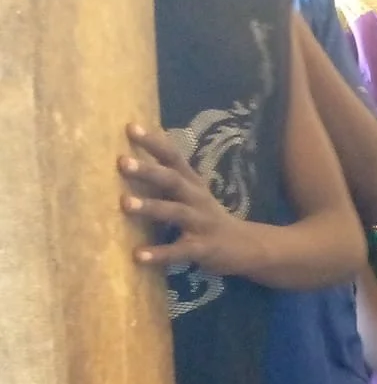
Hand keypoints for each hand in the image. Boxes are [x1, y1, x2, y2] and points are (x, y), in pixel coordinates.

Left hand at [120, 122, 252, 274]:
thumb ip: (170, 176)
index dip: (153, 142)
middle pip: (172, 180)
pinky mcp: (203, 249)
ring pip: (175, 212)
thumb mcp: (193, 193)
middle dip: (148, 170)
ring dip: (150, 206)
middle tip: (122, 162)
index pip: (173, 156)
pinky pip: (179, 251)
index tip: (130, 127)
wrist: (246, 247)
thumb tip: (139, 153)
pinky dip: (159, 253)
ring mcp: (201, 223)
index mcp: (192, 183)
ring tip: (125, 203)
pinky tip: (138, 256)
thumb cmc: (208, 217)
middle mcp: (197, 198)